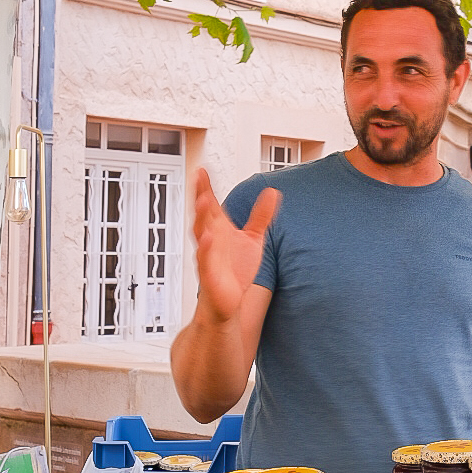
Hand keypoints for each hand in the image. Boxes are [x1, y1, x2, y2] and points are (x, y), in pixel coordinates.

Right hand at [192, 168, 279, 323]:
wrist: (229, 303)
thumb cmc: (236, 271)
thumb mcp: (253, 239)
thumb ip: (261, 216)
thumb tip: (273, 193)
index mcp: (219, 230)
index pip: (211, 204)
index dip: (205, 187)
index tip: (202, 170)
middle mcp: (211, 240)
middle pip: (203, 214)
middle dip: (200, 196)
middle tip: (199, 177)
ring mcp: (208, 256)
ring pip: (201, 233)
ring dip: (200, 217)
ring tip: (203, 200)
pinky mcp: (209, 274)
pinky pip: (205, 259)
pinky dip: (205, 248)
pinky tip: (208, 238)